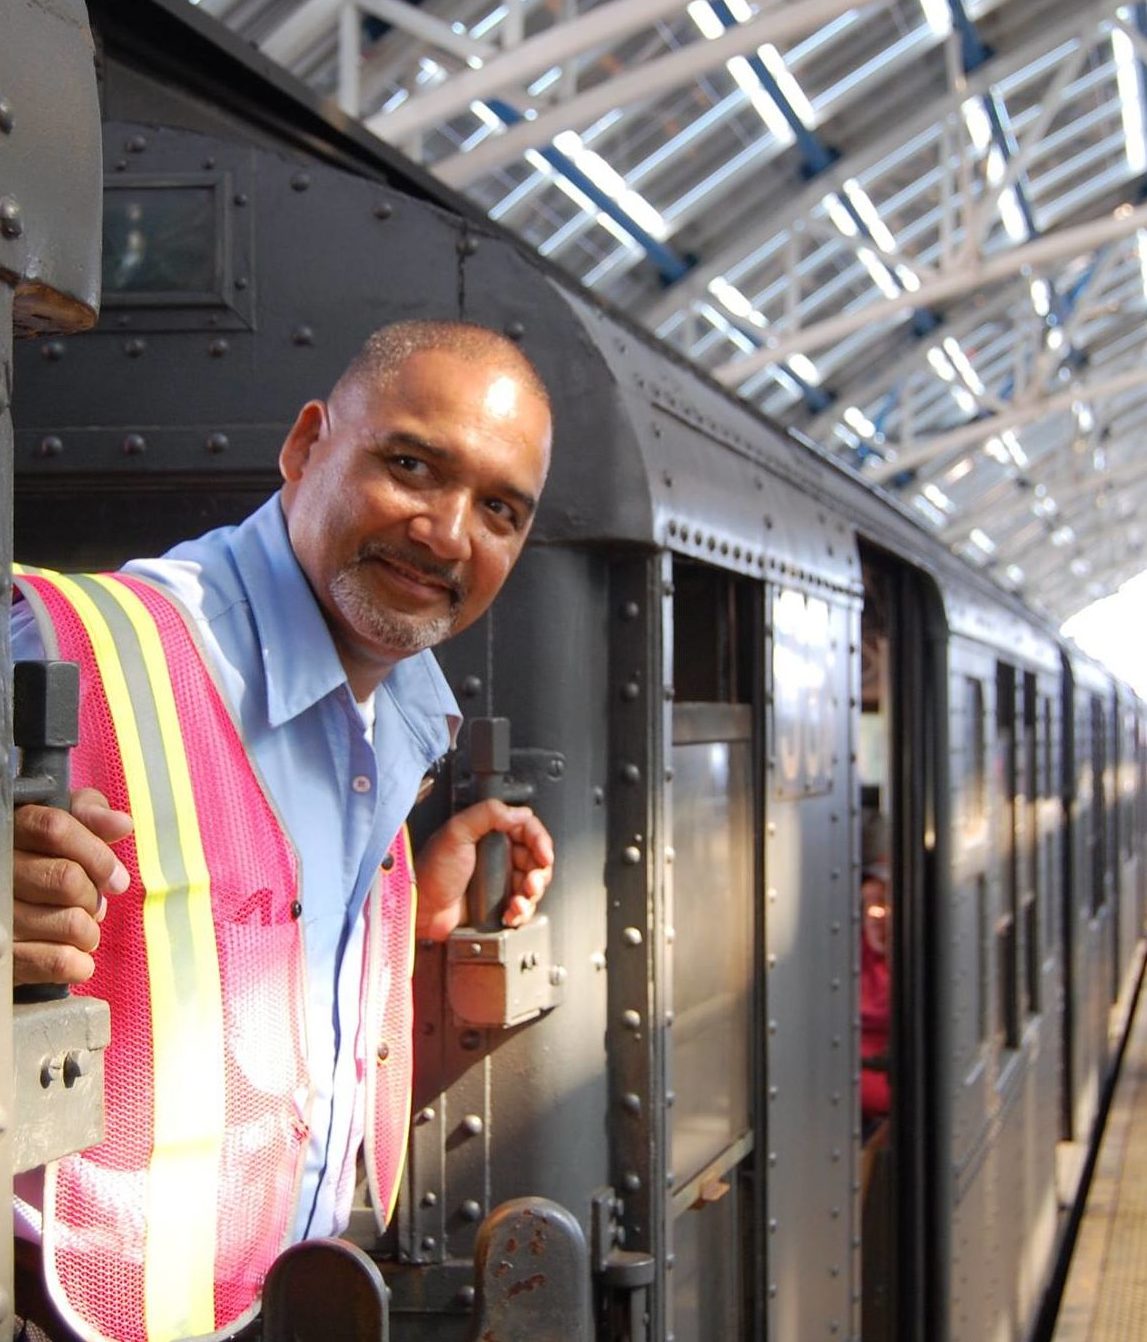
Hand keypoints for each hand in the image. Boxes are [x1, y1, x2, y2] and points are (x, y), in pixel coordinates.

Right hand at [13, 788, 132, 985]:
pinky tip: (75, 957)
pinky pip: (58, 962)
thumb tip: (121, 824)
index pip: (54, 829)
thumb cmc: (44, 861)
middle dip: (93, 896)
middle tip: (92, 905)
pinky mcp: (3, 958)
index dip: (96, 854)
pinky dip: (80, 964)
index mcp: (10, 830)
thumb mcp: (64, 825)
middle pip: (67, 878)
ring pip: (71, 923)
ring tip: (79, 929)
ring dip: (89, 931)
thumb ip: (90, 816)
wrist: (9, 907)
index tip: (116, 877)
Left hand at [414, 800, 553, 941]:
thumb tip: (519, 811)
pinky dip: (522, 911)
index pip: (528, 831)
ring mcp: (499, 879)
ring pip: (533, 884)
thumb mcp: (457, 832)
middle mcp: (498, 855)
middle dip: (540, 872)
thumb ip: (487, 814)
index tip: (544, 855)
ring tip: (521, 900)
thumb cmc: (431, 870)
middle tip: (532, 882)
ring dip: (532, 893)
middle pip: (536, 859)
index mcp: (490, 834)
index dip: (541, 842)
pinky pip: (522, 906)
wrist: (419, 907)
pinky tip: (513, 912)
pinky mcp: (498, 902)